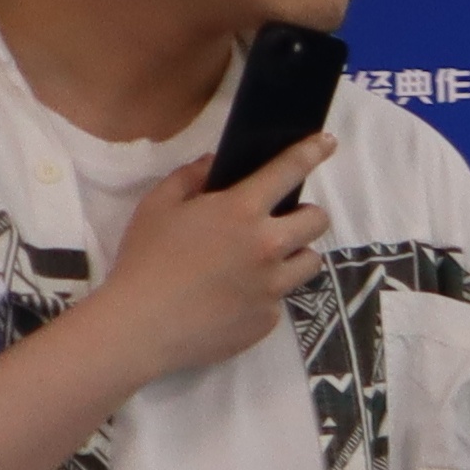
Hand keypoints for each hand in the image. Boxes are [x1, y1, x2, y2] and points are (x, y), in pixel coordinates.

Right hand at [86, 137, 332, 383]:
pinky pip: (280, 299)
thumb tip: (214, 165)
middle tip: (280, 222)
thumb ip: (189, 178)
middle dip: (304, 216)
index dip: (312, 152)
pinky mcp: (270, 319)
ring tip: (260, 262)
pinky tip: (231, 299)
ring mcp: (273, 286)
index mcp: (242, 211)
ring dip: (293, 256)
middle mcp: (269, 246)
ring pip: (309, 262)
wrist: (141, 326)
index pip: (289, 171)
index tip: (327, 143)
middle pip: (318, 221)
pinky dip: (264, 294)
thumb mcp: (157, 206)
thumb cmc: (145, 260)